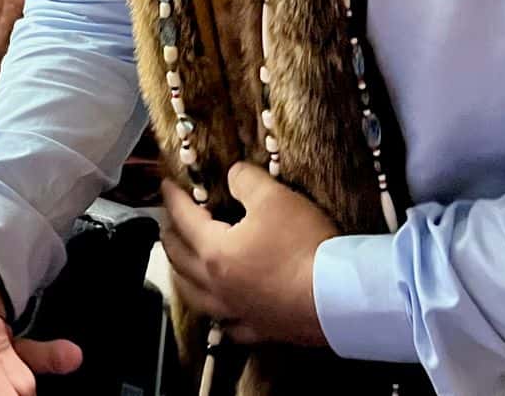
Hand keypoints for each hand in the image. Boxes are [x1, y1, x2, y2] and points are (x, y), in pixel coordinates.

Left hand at [160, 162, 336, 345]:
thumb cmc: (302, 245)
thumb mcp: (275, 198)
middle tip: (167, 223)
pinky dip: (218, 317)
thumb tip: (232, 175)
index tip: (165, 186)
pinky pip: (228, 326)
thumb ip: (246, 180)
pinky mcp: (259, 330)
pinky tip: (220, 315)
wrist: (339, 298)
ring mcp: (236, 311)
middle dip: (170, 237)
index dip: (173, 199)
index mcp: (214, 250)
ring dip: (182, 276)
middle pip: (181, 259)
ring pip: (195, 295)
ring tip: (179, 266)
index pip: (184, 219)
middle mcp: (217, 285)